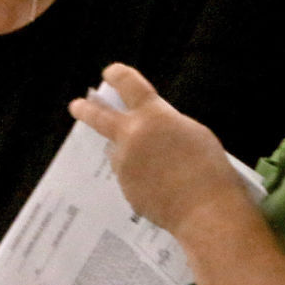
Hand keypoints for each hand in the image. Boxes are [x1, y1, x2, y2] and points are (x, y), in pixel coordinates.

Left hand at [70, 63, 245, 234]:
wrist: (206, 211)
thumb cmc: (209, 168)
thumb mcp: (191, 132)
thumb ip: (165, 124)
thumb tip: (150, 130)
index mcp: (152, 115)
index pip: (127, 84)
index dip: (117, 74)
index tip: (110, 72)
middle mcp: (131, 136)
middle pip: (98, 117)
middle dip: (84, 109)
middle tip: (75, 106)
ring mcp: (125, 165)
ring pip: (119, 154)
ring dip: (130, 156)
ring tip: (160, 170)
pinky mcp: (125, 190)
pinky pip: (130, 179)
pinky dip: (142, 181)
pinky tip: (164, 190)